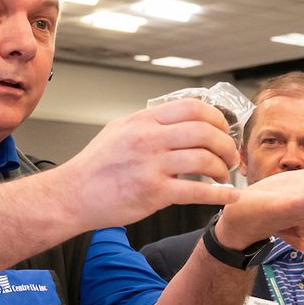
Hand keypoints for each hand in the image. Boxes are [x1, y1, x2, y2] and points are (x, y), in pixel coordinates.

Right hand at [47, 99, 242, 229]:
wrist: (72, 194)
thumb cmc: (95, 166)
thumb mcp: (119, 130)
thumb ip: (149, 123)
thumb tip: (177, 117)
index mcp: (143, 120)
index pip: (193, 108)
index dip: (217, 119)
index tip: (224, 132)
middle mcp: (148, 138)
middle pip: (204, 132)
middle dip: (226, 145)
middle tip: (230, 157)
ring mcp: (151, 165)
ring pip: (204, 160)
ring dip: (223, 169)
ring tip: (224, 177)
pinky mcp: (153, 193)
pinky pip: (197, 192)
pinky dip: (220, 195)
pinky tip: (231, 196)